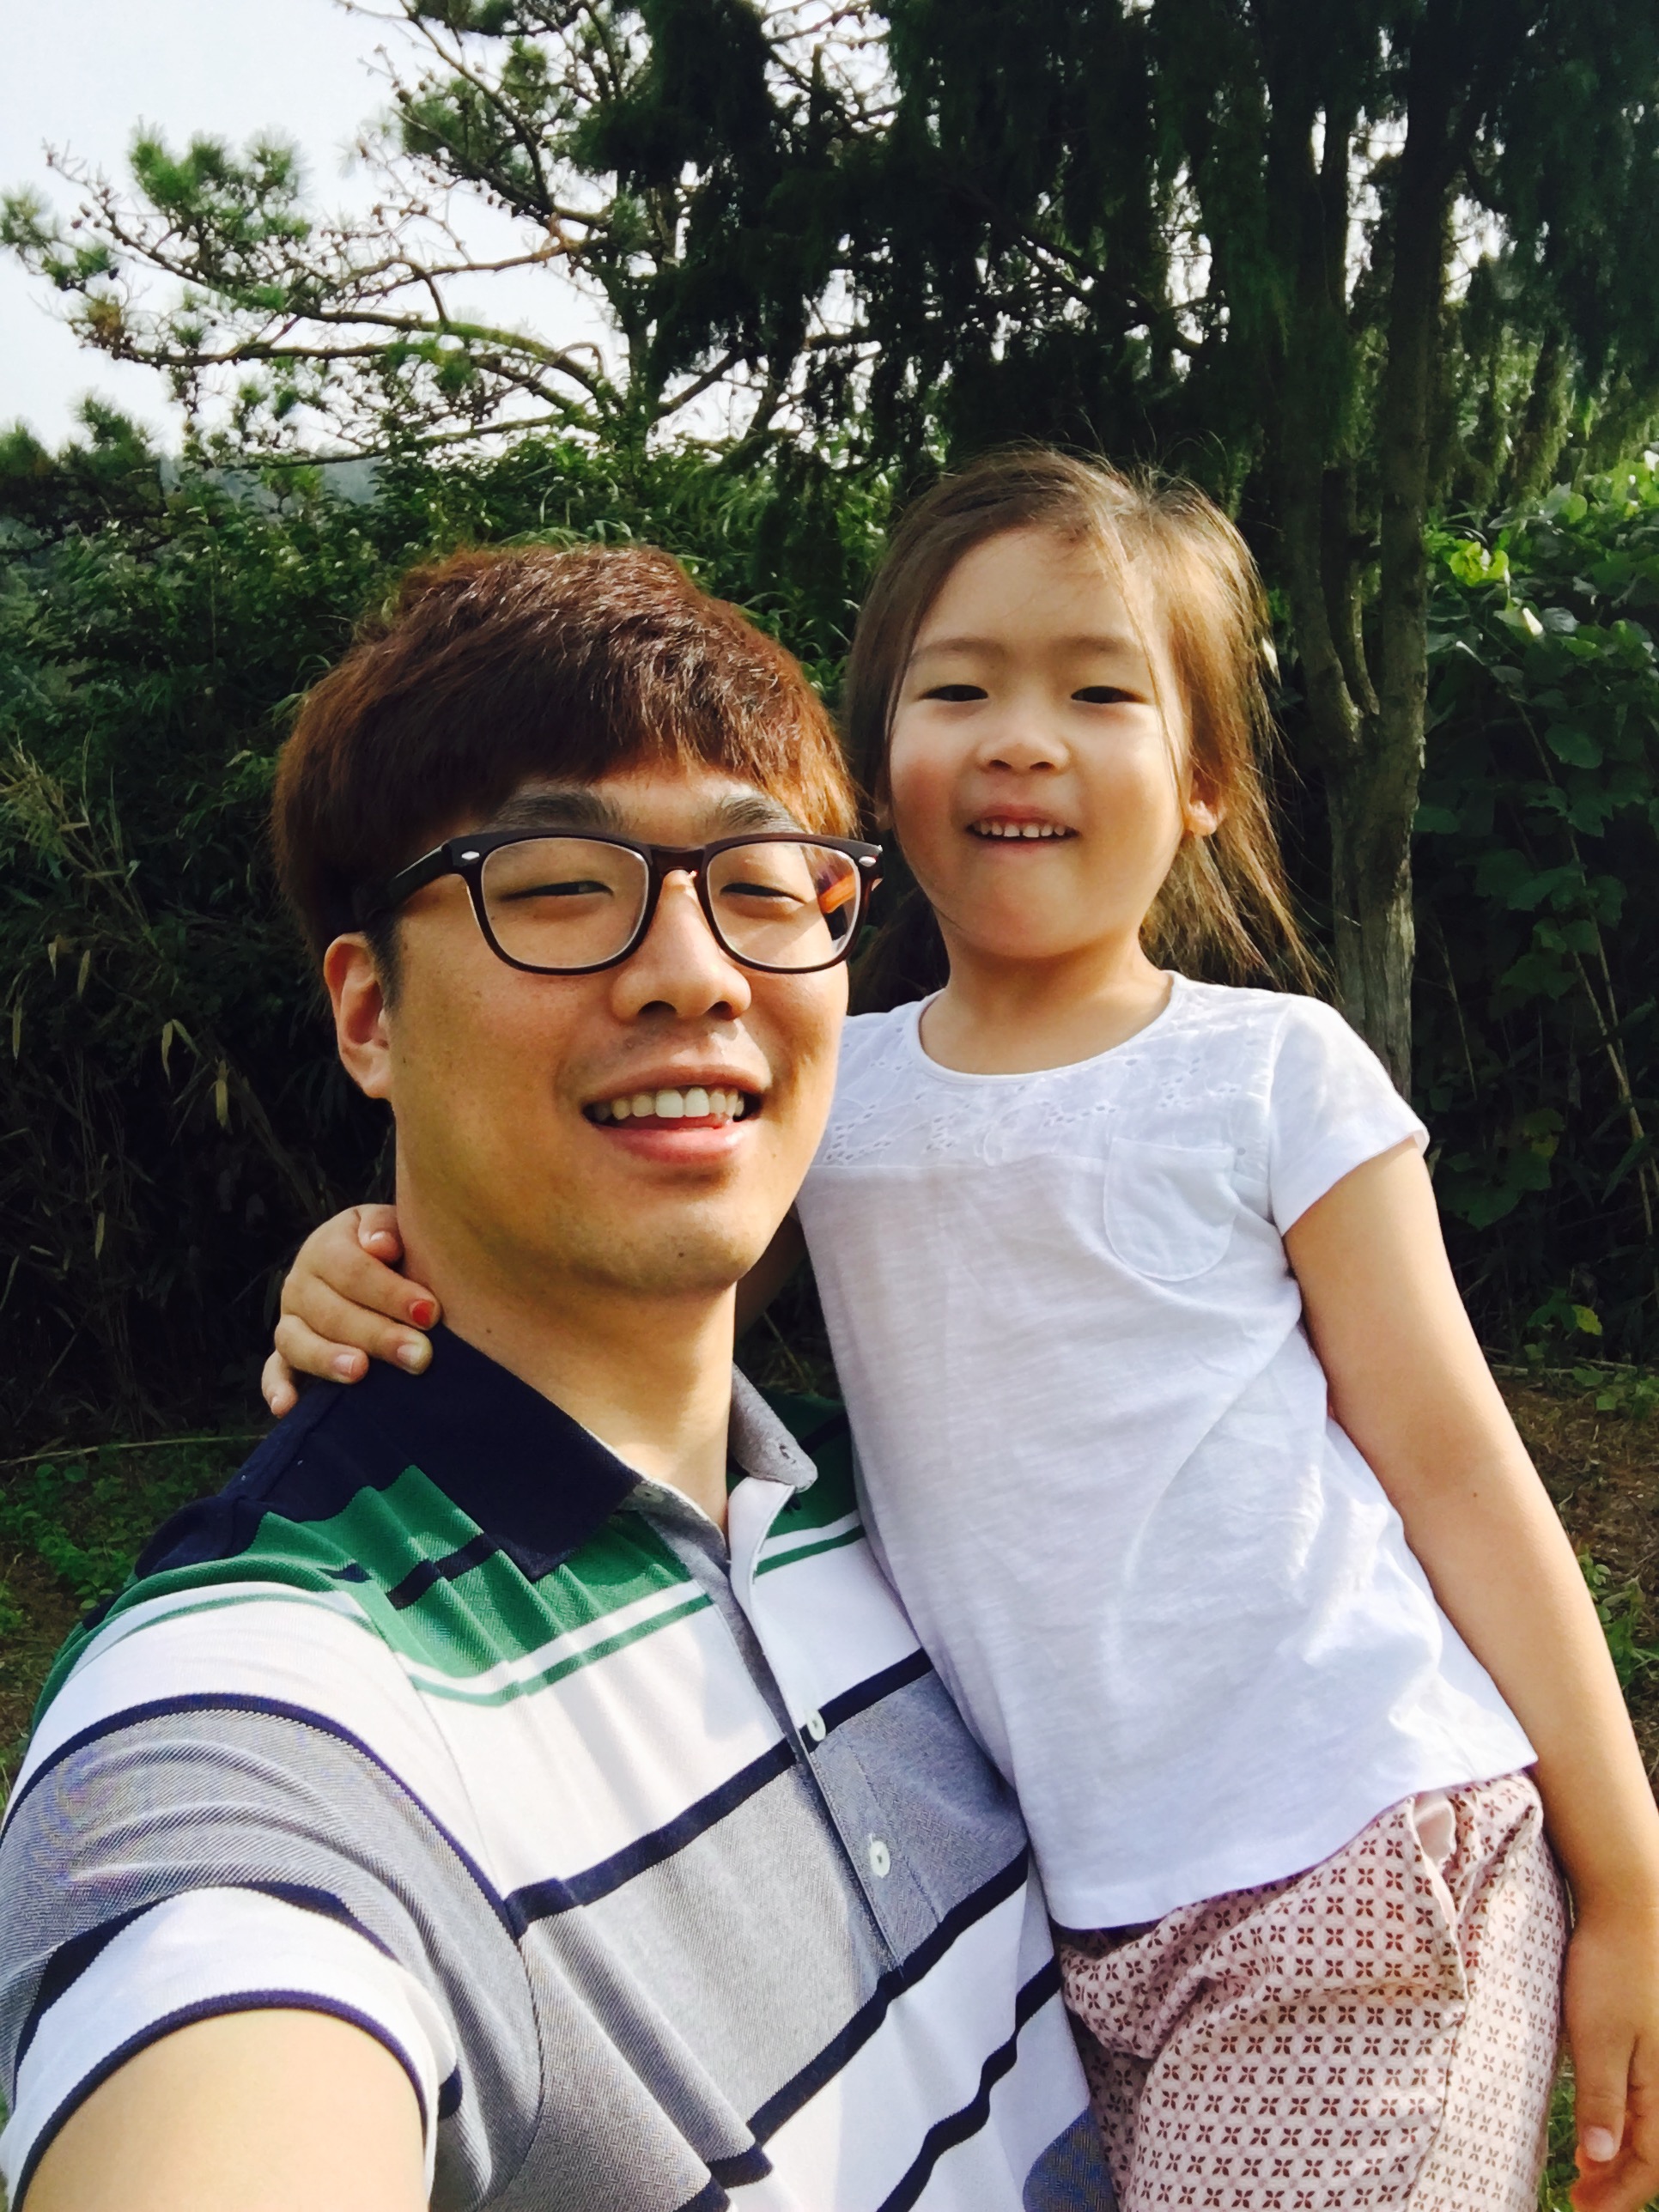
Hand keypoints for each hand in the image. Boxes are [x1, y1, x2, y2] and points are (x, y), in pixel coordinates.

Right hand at [262, 1204, 438, 1417]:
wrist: (376, 1264)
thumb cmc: (393, 1249)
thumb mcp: (392, 1228)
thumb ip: (387, 1228)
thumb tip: (380, 1244)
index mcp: (326, 1247)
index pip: (353, 1271)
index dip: (391, 1293)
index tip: (429, 1313)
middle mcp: (300, 1284)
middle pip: (331, 1312)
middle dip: (378, 1335)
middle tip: (419, 1355)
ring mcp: (291, 1320)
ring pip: (298, 1342)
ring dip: (328, 1359)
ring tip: (360, 1372)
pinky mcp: (286, 1352)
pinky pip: (275, 1371)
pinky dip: (277, 1388)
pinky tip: (288, 1406)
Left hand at [1567, 1899, 1658, 2209]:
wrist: (1629, 1907)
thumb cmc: (1611, 1969)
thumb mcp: (1596, 2038)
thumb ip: (1601, 2100)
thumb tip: (1604, 2161)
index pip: (1649, 2166)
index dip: (1619, 2195)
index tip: (1585, 2209)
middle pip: (1654, 2151)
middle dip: (1621, 2180)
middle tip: (1583, 2195)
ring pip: (1649, 2122)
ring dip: (1621, 2151)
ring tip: (1586, 2166)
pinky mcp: (1649, 2033)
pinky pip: (1644, 2094)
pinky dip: (1623, 2118)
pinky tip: (1600, 2118)